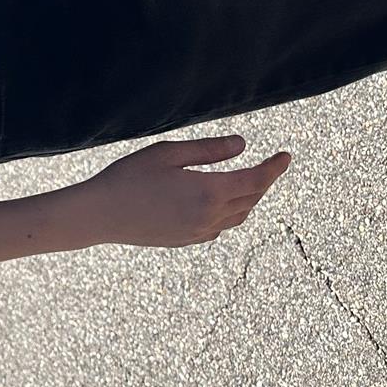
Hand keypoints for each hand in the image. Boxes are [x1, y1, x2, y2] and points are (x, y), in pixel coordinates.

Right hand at [60, 135, 294, 249]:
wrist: (99, 215)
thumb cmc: (128, 178)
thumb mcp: (167, 153)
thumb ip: (208, 149)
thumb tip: (242, 145)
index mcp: (209, 191)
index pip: (257, 179)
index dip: (275, 167)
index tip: (286, 155)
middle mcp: (210, 216)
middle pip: (251, 199)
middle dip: (263, 181)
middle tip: (268, 165)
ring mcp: (198, 232)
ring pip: (238, 216)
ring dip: (248, 199)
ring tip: (246, 182)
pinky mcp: (185, 240)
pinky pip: (219, 228)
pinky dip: (228, 214)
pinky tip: (217, 204)